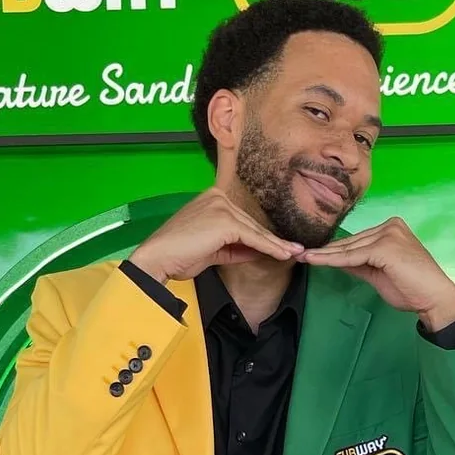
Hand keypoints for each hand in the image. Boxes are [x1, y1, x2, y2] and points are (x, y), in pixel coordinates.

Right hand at [129, 189, 303, 282]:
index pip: (242, 220)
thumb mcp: (212, 250)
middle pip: (251, 223)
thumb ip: (235, 247)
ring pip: (255, 230)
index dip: (262, 236)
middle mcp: (217, 196)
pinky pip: (252, 236)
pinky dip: (269, 247)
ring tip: (295, 253)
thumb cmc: (178, 256)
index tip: (280, 247)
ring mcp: (221, 206)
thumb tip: (258, 251)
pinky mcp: (224, 220)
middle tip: (295, 250)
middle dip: (274, 240)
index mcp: (212, 199)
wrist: (159, 258)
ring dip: (276, 245)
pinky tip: (283, 254)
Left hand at [298, 218, 454, 330]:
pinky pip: (353, 256)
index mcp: (390, 229)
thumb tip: (336, 260)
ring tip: (302, 257)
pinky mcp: (385, 247)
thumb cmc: (411, 289)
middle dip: (324, 250)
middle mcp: (389, 226)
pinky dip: (333, 260)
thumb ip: (358, 264)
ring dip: (324, 255)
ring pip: (349, 248)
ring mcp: (388, 234)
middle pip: (350, 242)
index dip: (332, 249)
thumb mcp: (377, 273)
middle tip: (298, 253)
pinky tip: (316, 261)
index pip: (356, 241)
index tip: (311, 254)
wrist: (434, 298)